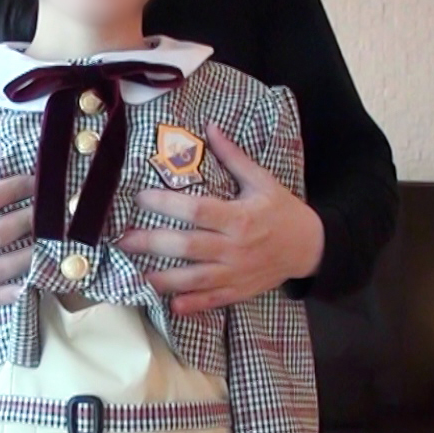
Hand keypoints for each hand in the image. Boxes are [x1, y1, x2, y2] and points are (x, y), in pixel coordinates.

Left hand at [117, 123, 324, 315]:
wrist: (310, 247)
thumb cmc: (282, 211)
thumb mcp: (262, 181)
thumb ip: (234, 157)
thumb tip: (210, 128)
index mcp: (239, 217)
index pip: (196, 210)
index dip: (166, 204)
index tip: (141, 198)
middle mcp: (235, 247)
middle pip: (188, 246)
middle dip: (152, 243)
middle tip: (123, 240)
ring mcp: (236, 272)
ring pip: (195, 278)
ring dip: (164, 279)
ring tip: (137, 276)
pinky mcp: (240, 290)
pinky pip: (213, 300)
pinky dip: (192, 304)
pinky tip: (170, 304)